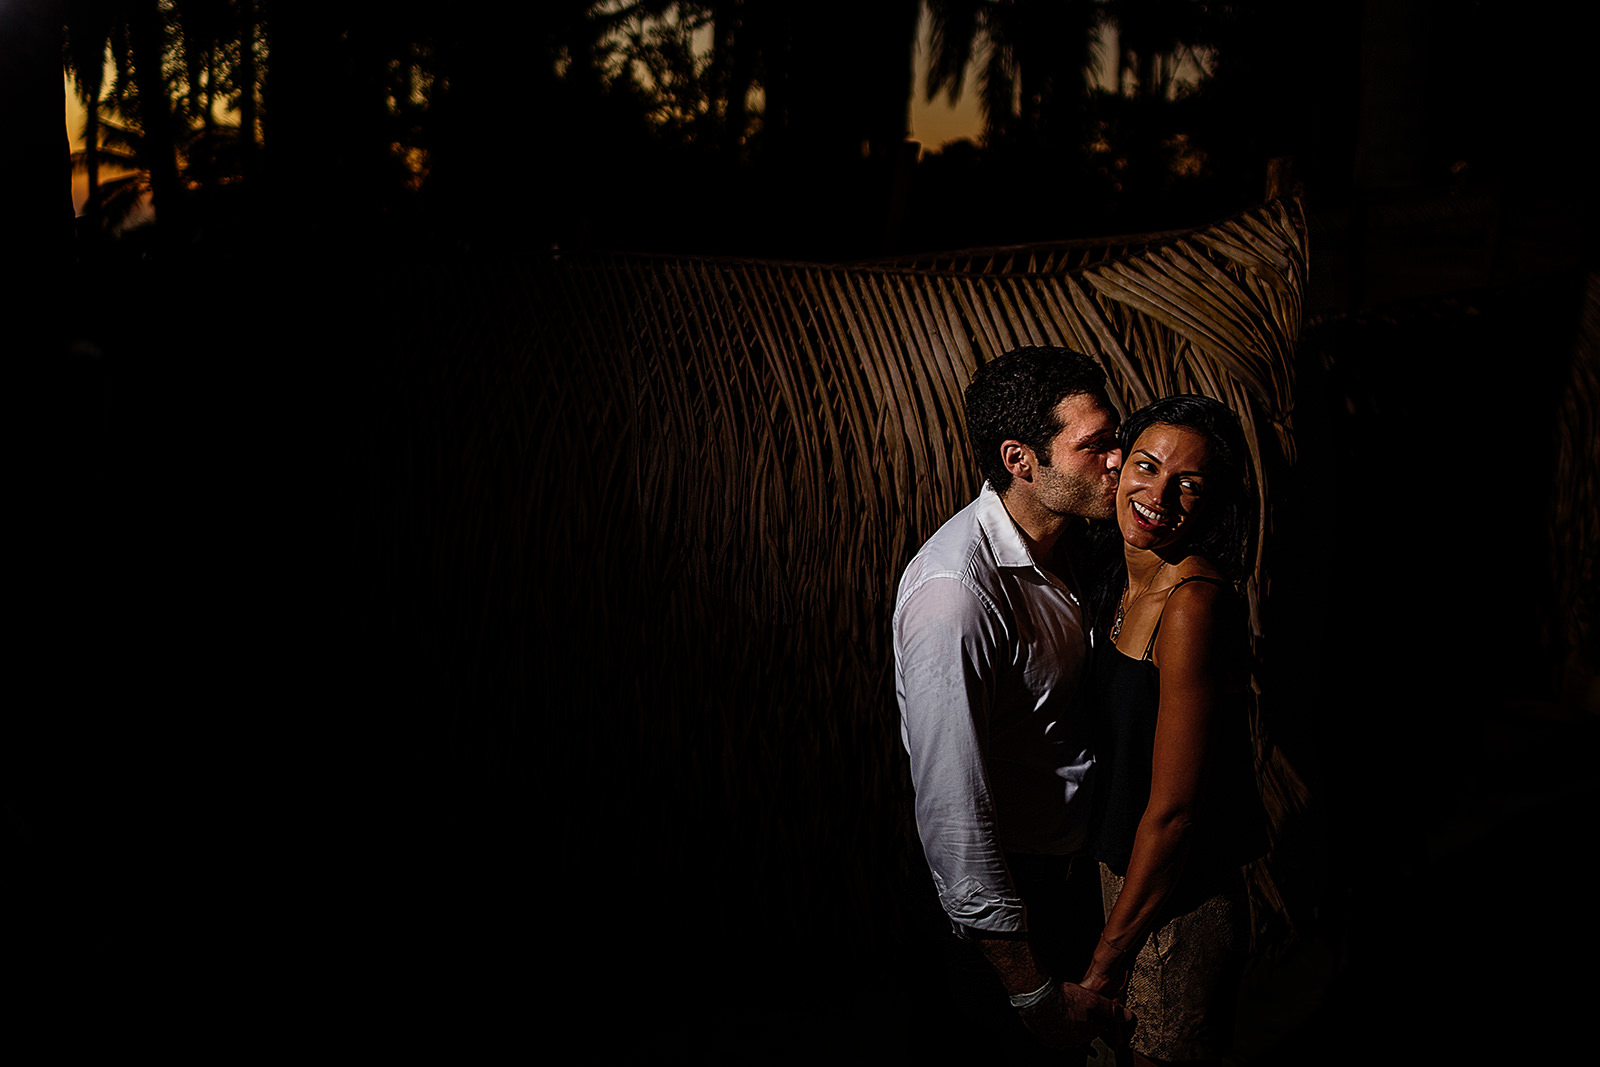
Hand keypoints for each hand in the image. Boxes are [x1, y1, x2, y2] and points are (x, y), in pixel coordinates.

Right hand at [1016, 980, 1131, 1049]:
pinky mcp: (1046, 1039)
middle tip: (1086, 1022)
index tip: (1104, 1022)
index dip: (1103, 1023)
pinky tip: (1057, 1027)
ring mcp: (1060, 1041)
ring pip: (1071, 1038)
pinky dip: (1058, 1034)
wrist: (1038, 999)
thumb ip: (1110, 1009)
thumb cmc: (1065, 998)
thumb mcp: (1093, 1000)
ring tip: (1072, 1024)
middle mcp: (1075, 1040)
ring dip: (1073, 1033)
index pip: (1100, 1029)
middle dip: (1088, 1029)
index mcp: (1088, 1031)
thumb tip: (1129, 1016)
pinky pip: (1055, 1039)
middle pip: (1085, 1035)